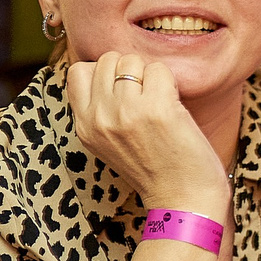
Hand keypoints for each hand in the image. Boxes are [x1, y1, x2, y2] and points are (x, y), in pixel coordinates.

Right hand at [67, 56, 228, 213]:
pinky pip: (159, 69)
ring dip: (150, 76)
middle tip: (145, 99)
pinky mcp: (156, 109)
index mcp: (84, 127)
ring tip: (159, 104)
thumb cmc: (153, 169)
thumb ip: (100, 109)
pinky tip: (173, 108)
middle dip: (129, 71)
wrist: (181, 201)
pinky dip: (170, 83)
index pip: (78, 72)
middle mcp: (99, 118)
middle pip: (107, 60)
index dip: (104, 73)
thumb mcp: (108, 143)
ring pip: (132, 60)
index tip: (123, 92)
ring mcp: (126, 112)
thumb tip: (105, 68)